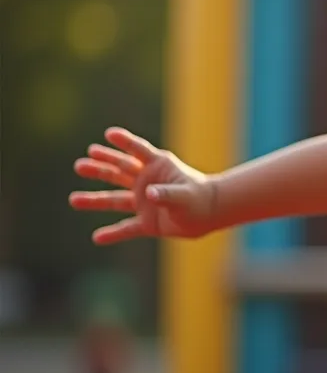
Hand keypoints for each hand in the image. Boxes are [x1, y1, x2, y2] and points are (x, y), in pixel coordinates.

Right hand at [69, 127, 217, 244]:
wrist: (208, 215)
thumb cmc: (200, 198)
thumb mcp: (185, 195)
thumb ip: (168, 193)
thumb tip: (149, 194)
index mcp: (158, 167)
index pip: (139, 152)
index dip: (125, 142)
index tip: (110, 134)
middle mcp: (146, 182)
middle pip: (118, 172)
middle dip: (100, 167)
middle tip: (80, 164)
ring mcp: (143, 202)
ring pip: (115, 199)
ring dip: (95, 199)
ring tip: (73, 199)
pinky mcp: (146, 223)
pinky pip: (126, 228)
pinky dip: (113, 234)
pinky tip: (97, 237)